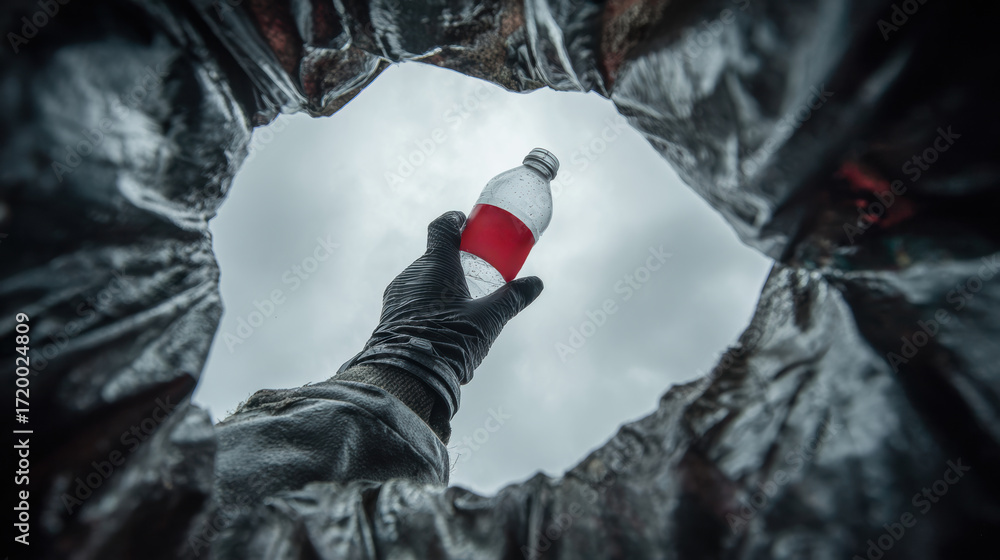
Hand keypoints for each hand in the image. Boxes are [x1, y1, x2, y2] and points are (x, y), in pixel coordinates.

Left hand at [338, 211, 542, 417]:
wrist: (407, 374)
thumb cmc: (449, 339)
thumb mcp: (488, 319)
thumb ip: (512, 298)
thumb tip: (536, 283)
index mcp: (436, 264)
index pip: (442, 228)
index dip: (454, 221)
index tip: (464, 222)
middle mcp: (413, 273)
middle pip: (436, 257)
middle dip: (455, 262)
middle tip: (475, 273)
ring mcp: (398, 294)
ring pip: (424, 280)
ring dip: (441, 286)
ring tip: (461, 306)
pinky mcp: (390, 314)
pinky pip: (413, 299)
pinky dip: (429, 303)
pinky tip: (443, 325)